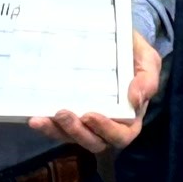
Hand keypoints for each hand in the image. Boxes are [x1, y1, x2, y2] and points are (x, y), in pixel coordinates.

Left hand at [30, 33, 160, 154]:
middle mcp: (108, 125)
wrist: (115, 40)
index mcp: (130, 117)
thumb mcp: (148, 61)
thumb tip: (135, 100)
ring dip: (57, 131)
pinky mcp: (70, 115)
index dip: (106, 130)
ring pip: (72, 137)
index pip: (121, 135)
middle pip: (94, 141)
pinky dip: (47, 125)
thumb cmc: (134, 53)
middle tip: (62, 113)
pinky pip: (58, 127)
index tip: (89, 115)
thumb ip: (147, 80)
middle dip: (77, 132)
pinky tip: (34, 117)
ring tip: (41, 119)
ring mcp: (87, 122)